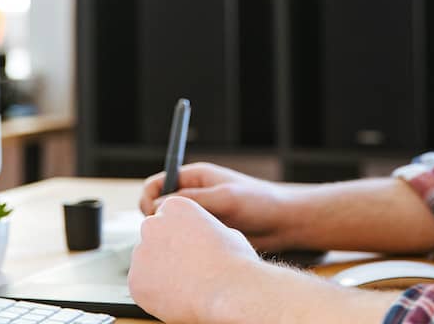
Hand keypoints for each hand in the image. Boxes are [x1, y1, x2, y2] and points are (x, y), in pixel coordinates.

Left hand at [128, 195, 265, 323]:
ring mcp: (140, 253)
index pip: (167, 219)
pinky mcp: (134, 280)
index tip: (188, 248)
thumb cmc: (233, 262)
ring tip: (185, 285)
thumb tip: (204, 239)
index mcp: (174, 207)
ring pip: (146, 264)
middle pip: (153, 239)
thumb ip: (204, 231)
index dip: (178, 236)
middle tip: (185, 269)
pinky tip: (176, 296)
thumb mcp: (225, 232)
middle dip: (164, 252)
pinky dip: (154, 293)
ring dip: (159, 273)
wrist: (229, 291)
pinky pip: (142, 286)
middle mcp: (152, 225)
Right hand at [139, 162, 297, 251]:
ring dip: (170, 237)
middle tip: (167, 235)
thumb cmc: (259, 201)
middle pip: (158, 209)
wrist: (284, 223)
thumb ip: (192, 199)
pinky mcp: (206, 234)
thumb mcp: (225, 197)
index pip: (156, 185)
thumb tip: (158, 207)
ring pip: (170, 228)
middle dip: (157, 222)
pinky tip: (193, 255)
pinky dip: (182, 248)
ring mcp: (199, 216)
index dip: (149, 199)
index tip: (153, 215)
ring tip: (182, 247)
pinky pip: (184, 242)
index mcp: (194, 178)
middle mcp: (193, 196)